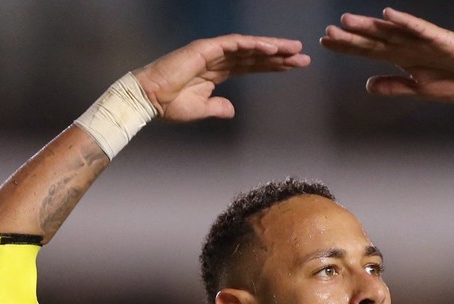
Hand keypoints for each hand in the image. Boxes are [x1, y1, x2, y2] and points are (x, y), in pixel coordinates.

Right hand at [133, 35, 310, 121]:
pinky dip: (252, 44)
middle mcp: (218, 59)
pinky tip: (270, 48)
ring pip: (249, 47)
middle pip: (255, 55)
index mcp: (218, 73)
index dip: (273, 66)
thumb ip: (218, 107)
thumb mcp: (200, 109)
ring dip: (272, 48)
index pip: (252, 66)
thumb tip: (232, 110)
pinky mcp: (205, 48)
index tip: (294, 67)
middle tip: (303, 57)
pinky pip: (234, 44)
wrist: (149, 100)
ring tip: (294, 49)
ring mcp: (213, 52)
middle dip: (280, 56)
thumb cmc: (169, 105)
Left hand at [320, 8, 453, 105]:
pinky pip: (419, 29)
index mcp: (401, 58)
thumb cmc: (453, 80)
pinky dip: (404, 22)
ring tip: (348, 21)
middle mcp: (408, 46)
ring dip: (370, 26)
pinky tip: (388, 16)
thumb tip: (367, 86)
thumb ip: (393, 86)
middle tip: (328, 32)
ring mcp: (422, 41)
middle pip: (374, 40)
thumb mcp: (417, 88)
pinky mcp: (440, 39)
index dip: (347, 47)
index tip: (325, 43)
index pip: (368, 51)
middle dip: (351, 36)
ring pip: (391, 32)